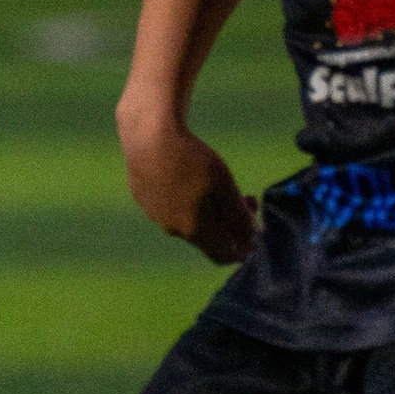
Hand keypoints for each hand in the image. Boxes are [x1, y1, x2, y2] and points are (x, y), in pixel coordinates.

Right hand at [121, 124, 258, 263]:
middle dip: (227, 222)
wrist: (149, 137)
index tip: (253, 228)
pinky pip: (167, 204)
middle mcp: (172, 229)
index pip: (222, 256)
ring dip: (204, 209)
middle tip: (243, 197)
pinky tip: (184, 172)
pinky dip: (182, 196)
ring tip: (212, 181)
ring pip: (185, 219)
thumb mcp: (226, 188)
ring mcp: (153, 213)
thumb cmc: (193, 162)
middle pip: (206, 235)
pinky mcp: (141, 196)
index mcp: (194, 230)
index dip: (241, 249)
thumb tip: (253, 239)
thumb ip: (240, 217)